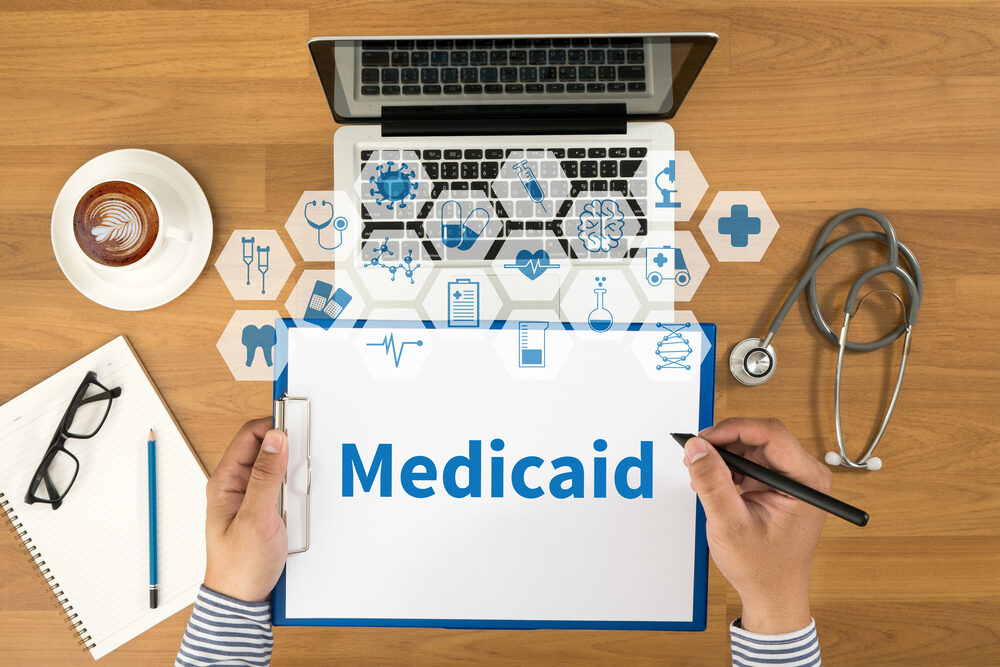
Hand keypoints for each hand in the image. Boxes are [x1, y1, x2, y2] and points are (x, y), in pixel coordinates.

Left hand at [203, 418, 287, 601]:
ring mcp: (252, 497)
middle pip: (267, 448)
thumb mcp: (256, 519)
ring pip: (279, 468)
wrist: (242, 600)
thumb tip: (276, 439)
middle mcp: (237, 485)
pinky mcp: (266, 509)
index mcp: (226, 482)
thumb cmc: (239, 567)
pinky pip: (284, 488)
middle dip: (289, 451)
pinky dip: (296, 490)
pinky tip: (300, 504)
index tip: (298, 426)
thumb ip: (266, 477)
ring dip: (294, 474)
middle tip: (304, 461)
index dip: (274, 426)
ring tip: (299, 492)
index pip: (250, 436)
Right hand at [682, 418, 831, 633]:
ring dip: (724, 455)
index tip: (704, 439)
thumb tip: (697, 447)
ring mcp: (791, 479)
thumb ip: (712, 481)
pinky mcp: (778, 485)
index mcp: (806, 481)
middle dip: (725, 443)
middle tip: (697, 456)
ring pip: (752, 446)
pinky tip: (715, 484)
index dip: (732, 430)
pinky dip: (728, 467)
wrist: (773, 594)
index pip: (770, 434)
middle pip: (760, 436)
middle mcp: (805, 475)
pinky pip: (751, 461)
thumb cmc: (764, 568)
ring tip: (703, 476)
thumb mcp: (730, 523)